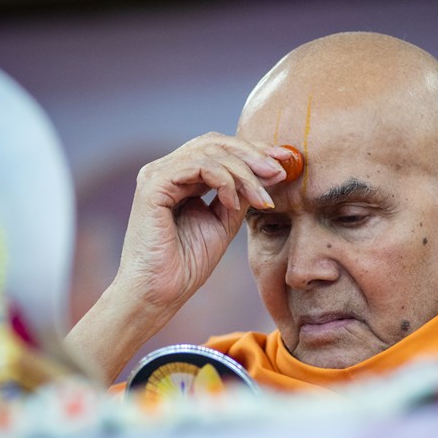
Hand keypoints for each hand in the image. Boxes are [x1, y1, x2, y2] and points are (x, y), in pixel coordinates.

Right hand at [66, 133, 293, 383]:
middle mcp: (166, 171)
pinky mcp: (153, 185)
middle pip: (214, 143)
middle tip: (280, 170)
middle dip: (252, 154)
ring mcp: (157, 175)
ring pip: (209, 152)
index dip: (253, 152)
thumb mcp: (223, 223)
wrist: (158, 294)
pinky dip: (223, 180)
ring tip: (262, 196)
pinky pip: (197, 166)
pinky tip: (234, 202)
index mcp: (180, 178)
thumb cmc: (185, 265)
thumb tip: (268, 172)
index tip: (284, 162)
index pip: (218, 150)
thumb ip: (239, 196)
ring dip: (244, 171)